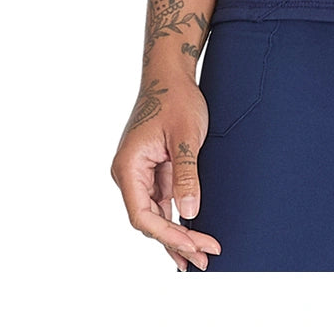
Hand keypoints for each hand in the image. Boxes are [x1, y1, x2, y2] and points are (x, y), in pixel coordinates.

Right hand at [110, 69, 221, 270]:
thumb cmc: (176, 98)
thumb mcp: (186, 135)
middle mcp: (129, 175)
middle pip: (149, 220)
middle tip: (205, 259)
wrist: (171, 74)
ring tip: (201, 258)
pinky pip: (162, 202)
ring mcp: (140, 174)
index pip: (142, 215)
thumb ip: (186, 173)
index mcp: (128, 168)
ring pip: (155, 215)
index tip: (195, 245)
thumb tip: (189, 213)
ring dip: (177, 234)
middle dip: (176, 241)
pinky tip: (190, 235)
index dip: (168, 235)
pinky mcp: (153, 171)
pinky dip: (176, 218)